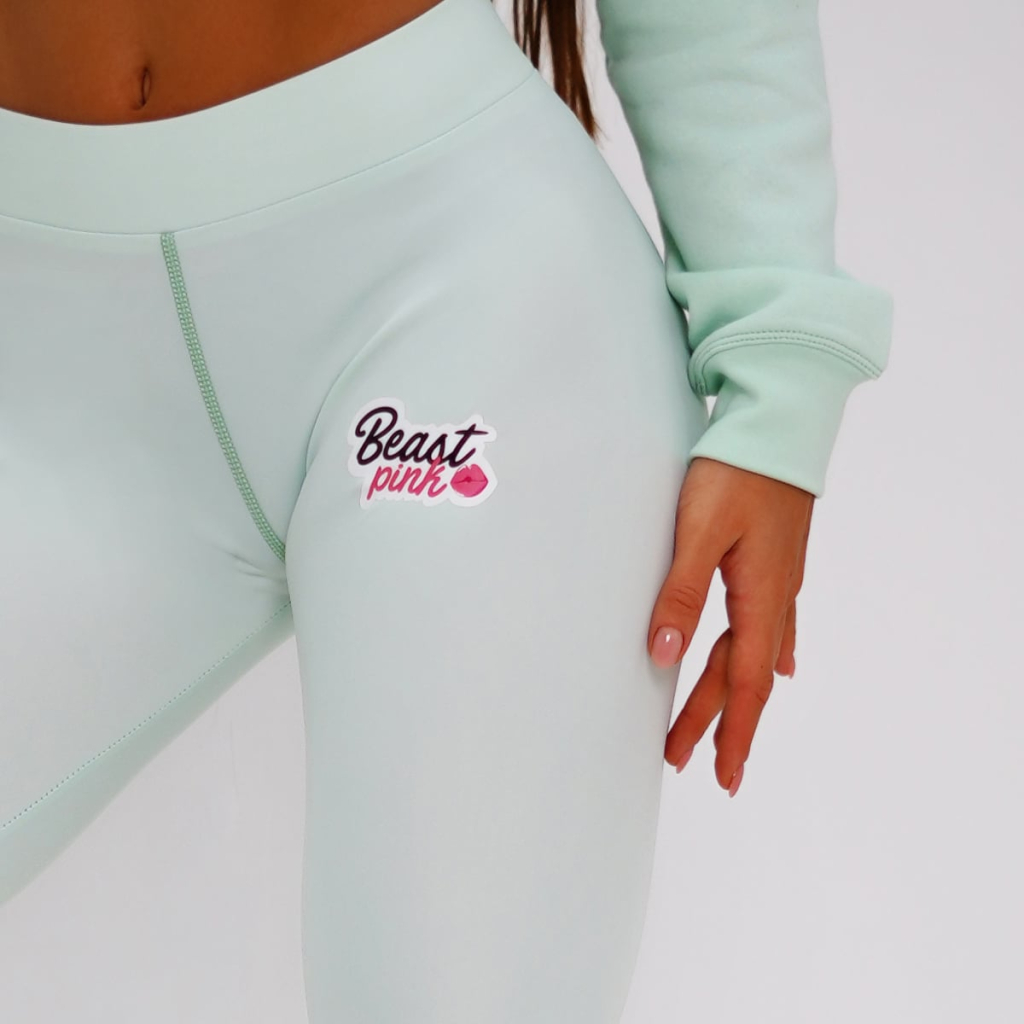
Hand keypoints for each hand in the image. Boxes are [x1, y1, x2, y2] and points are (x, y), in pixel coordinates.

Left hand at [647, 456, 813, 796]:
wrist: (778, 424)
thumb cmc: (738, 471)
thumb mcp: (700, 532)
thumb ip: (681, 593)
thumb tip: (664, 654)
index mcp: (759, 598)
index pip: (744, 684)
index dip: (732, 732)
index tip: (722, 775)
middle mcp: (776, 596)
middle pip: (744, 674)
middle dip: (717, 720)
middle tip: (687, 760)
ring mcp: (780, 579)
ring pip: (755, 651)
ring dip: (733, 691)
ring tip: (720, 726)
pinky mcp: (775, 560)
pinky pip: (772, 623)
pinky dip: (765, 653)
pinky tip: (779, 661)